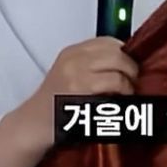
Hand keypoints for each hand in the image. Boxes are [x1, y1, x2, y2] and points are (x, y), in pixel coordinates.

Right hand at [0, 37, 137, 166]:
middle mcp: (74, 58)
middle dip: (131, 65)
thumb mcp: (69, 75)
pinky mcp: (81, 90)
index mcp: (72, 52)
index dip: (124, 51)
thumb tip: (126, 63)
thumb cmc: (54, 105)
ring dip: (130, 78)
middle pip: (115, 51)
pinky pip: (114, 82)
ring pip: (117, 64)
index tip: (130, 64)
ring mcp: (77, 72)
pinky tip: (123, 99)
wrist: (32, 125)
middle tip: (135, 79)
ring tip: (130, 90)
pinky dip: (125, 89)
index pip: (107, 40)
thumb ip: (92, 65)